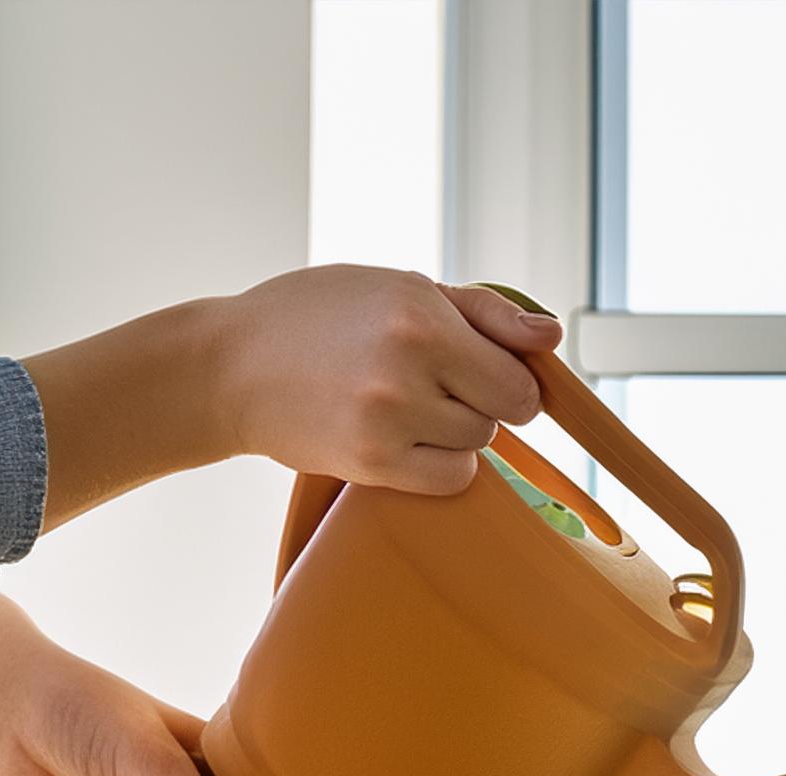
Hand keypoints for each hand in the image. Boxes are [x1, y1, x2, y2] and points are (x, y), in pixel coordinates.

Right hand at [23, 269, 565, 527]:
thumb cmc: (321, 316)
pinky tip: (402, 439)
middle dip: (478, 399)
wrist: (231, 365)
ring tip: (401, 404)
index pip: (519, 376)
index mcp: (421, 314)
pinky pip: (451, 479)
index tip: (479, 370)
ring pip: (476, 445)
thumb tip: (554, 336)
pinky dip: (440, 466)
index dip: (507, 376)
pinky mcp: (373, 462)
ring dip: (455, 432)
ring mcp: (390, 419)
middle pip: (501, 412)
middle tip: (427, 381)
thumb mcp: (401, 286)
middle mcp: (408, 366)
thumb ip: (486, 312)